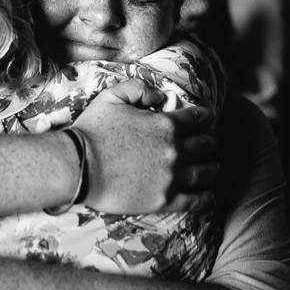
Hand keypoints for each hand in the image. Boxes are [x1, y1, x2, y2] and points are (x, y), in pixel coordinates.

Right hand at [72, 79, 217, 213]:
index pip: (197, 118)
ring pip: (205, 172)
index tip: (208, 118)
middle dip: (208, 141)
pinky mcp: (163, 200)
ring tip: (212, 168)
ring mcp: (171, 177)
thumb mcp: (112, 97)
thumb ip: (139, 89)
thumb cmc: (92, 131)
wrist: (77, 166)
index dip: (205, 116)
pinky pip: (195, 200)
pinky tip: (207, 195)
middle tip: (208, 143)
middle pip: (205, 145)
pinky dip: (205, 196)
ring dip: (211, 167)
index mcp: (166, 125)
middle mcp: (174, 151)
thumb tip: (161, 95)